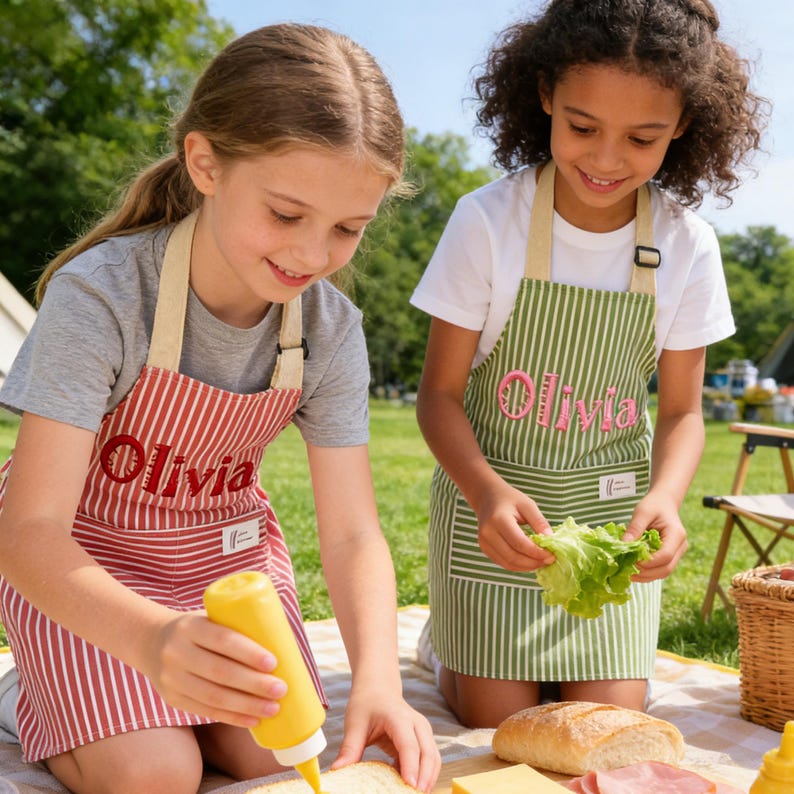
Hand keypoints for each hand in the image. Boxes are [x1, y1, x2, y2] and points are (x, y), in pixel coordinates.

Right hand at [139, 611, 288, 726]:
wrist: (151, 641)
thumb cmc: (198, 627)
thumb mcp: (210, 617)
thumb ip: (238, 626)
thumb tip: (284, 642)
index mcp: (190, 626)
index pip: (222, 640)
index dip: (248, 653)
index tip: (274, 663)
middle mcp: (177, 652)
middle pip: (220, 672)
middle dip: (253, 683)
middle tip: (281, 689)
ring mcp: (172, 678)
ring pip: (213, 696)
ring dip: (247, 706)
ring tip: (273, 708)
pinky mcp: (172, 699)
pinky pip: (205, 711)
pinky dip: (232, 718)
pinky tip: (252, 720)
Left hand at [331, 687, 440, 792]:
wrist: (378, 688)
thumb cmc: (367, 703)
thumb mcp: (355, 724)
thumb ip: (350, 748)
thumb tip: (338, 770)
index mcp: (399, 717)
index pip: (409, 744)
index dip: (410, 766)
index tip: (409, 785)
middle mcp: (416, 723)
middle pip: (428, 753)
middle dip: (425, 778)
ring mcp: (423, 731)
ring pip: (434, 758)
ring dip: (428, 779)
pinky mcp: (424, 739)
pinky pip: (430, 760)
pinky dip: (425, 775)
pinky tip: (410, 787)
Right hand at [475, 481, 554, 570]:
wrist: (488, 497)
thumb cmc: (509, 499)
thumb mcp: (527, 504)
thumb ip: (539, 522)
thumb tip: (551, 540)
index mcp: (498, 519)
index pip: (519, 543)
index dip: (537, 553)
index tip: (552, 555)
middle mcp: (488, 533)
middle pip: (513, 557)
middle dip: (534, 563)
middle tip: (549, 560)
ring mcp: (484, 543)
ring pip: (508, 564)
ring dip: (527, 567)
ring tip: (541, 562)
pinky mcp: (485, 549)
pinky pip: (504, 563)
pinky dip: (519, 566)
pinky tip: (530, 561)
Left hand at [622, 490, 687, 581]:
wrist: (664, 503)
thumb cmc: (654, 505)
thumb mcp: (642, 512)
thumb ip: (635, 528)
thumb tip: (624, 544)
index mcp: (677, 535)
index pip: (665, 555)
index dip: (648, 562)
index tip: (631, 562)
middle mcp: (680, 547)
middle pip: (666, 568)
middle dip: (646, 573)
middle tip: (627, 572)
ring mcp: (677, 553)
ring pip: (664, 572)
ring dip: (646, 576)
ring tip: (628, 574)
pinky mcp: (670, 557)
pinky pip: (660, 569)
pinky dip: (647, 573)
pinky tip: (633, 571)